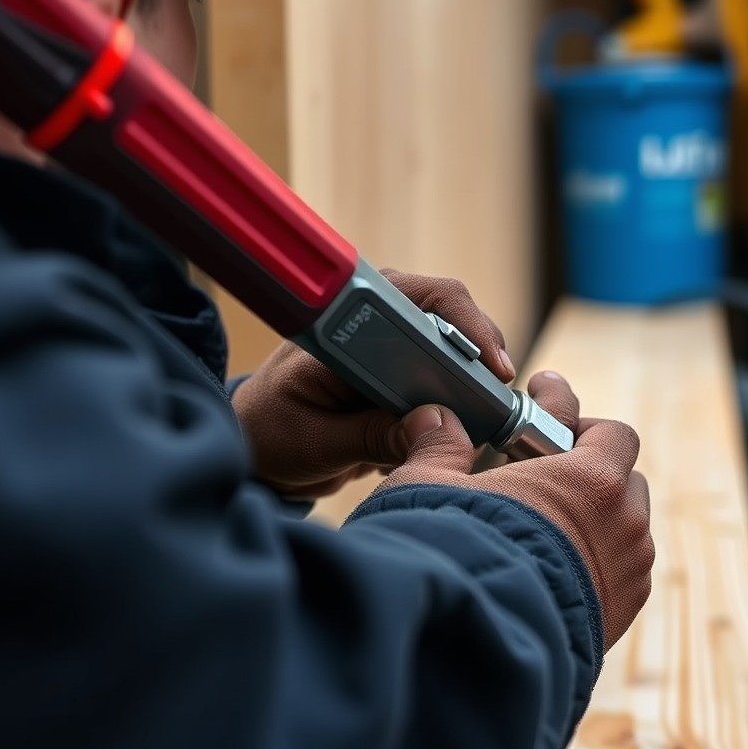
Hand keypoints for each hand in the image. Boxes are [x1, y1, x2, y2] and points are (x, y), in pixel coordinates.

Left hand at [231, 269, 515, 499]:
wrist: (254, 448)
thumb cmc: (271, 432)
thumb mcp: (317, 441)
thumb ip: (372, 436)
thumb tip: (434, 428)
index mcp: (351, 319)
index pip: (425, 300)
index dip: (467, 327)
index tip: (493, 367)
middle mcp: (380, 324)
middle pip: (454, 325)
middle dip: (481, 363)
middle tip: (493, 408)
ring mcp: (397, 351)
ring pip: (459, 359)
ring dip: (472, 393)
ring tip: (470, 432)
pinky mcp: (407, 381)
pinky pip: (449, 389)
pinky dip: (456, 414)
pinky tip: (439, 444)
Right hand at [375, 372, 653, 651]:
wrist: (466, 651)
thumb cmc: (451, 555)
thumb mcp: (428, 487)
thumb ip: (439, 447)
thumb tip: (434, 418)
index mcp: (590, 480)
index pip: (615, 433)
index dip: (583, 425)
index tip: (552, 424)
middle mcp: (625, 524)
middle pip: (625, 481)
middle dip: (591, 476)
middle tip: (543, 481)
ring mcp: (628, 576)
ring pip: (626, 532)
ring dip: (595, 524)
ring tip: (542, 532)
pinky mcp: (620, 619)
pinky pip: (619, 576)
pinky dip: (594, 567)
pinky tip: (546, 574)